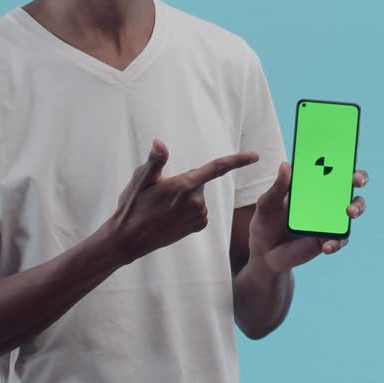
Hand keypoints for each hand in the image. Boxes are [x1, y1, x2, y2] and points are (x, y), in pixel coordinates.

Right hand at [104, 139, 259, 264]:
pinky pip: (198, 210)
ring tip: (162, 207)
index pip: (217, 168)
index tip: (256, 156)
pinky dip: (188, 209)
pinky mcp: (198, 226)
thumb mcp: (140, 179)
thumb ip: (155, 160)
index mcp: (184, 185)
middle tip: (160, 194)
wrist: (128, 239)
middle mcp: (196, 201)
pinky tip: (170, 217)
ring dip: (185, 197)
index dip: (238, 160)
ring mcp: (198, 215)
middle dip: (184, 182)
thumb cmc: (132, 206)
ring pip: (198, 196)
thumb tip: (159, 143)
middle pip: (198, 181)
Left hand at [248, 162, 368, 272]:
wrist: (264, 254)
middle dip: (359, 178)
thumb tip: (285, 165)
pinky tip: (326, 246)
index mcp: (310, 185)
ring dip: (357, 208)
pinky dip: (336, 242)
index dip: (342, 158)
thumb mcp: (267, 204)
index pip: (330, 166)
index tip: (345, 154)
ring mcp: (329, 219)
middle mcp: (324, 199)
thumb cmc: (266, 223)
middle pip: (349, 184)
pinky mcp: (329, 239)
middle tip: (356, 180)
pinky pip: (340, 239)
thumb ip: (277, 188)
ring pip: (353, 209)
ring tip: (349, 212)